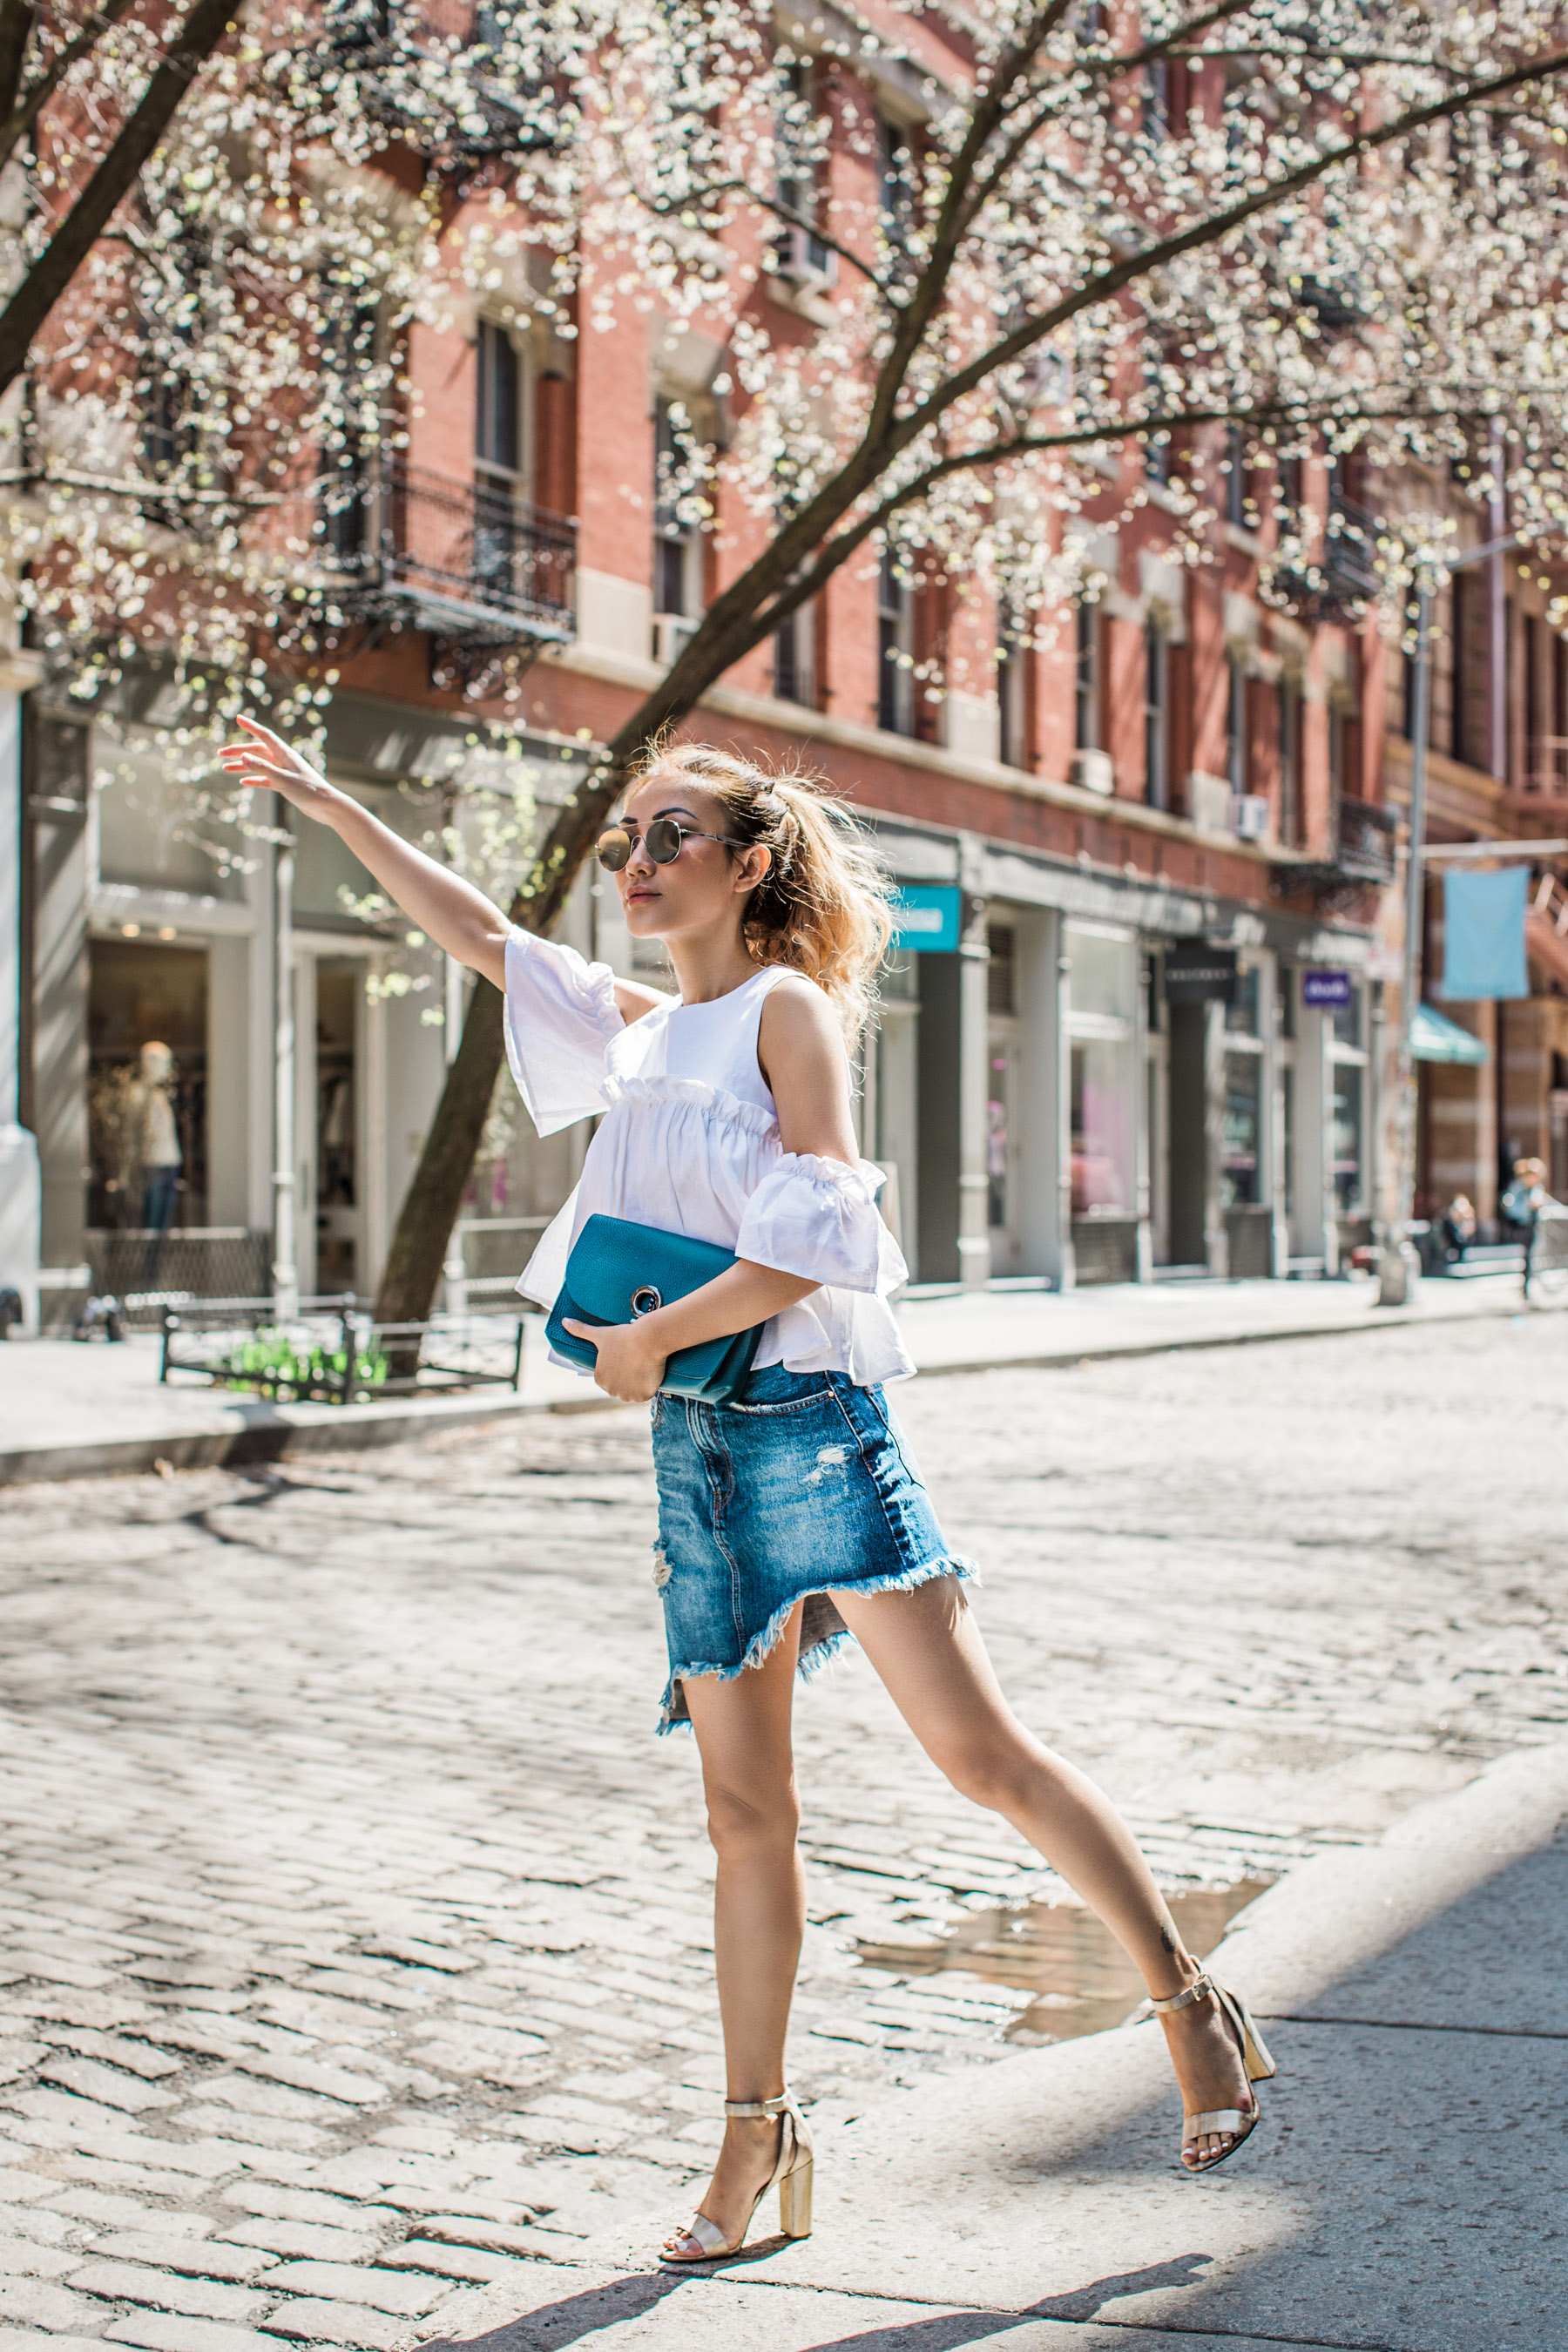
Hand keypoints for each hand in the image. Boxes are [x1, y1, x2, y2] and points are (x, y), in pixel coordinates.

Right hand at [219, 716, 345, 823]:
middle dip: (238, 750)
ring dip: (243, 765)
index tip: (238, 718)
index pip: (265, 735)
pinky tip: (243, 782)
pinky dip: (254, 779)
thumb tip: (243, 755)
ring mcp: (285, 772)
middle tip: (220, 753)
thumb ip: (262, 768)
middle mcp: (284, 761)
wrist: (327, 807)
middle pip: (257, 751)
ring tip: (225, 768)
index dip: (251, 726)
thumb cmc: (308, 791)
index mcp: (285, 754)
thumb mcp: (282, 780)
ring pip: (259, 765)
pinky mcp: (286, 785)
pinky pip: (266, 779)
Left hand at [562, 1317, 666, 1403]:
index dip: (618, 1369)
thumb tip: (564, 1321)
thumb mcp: (600, 1334)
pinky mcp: (642, 1396)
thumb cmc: (624, 1336)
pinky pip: (645, 1394)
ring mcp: (627, 1394)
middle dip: (628, 1378)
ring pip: (634, 1392)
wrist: (648, 1339)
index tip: (625, 1359)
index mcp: (600, 1378)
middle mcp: (611, 1390)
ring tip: (642, 1366)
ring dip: (638, 1384)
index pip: (609, 1378)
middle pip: (621, 1387)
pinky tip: (649, 1373)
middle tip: (635, 1361)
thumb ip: (581, 1330)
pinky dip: (648, 1388)